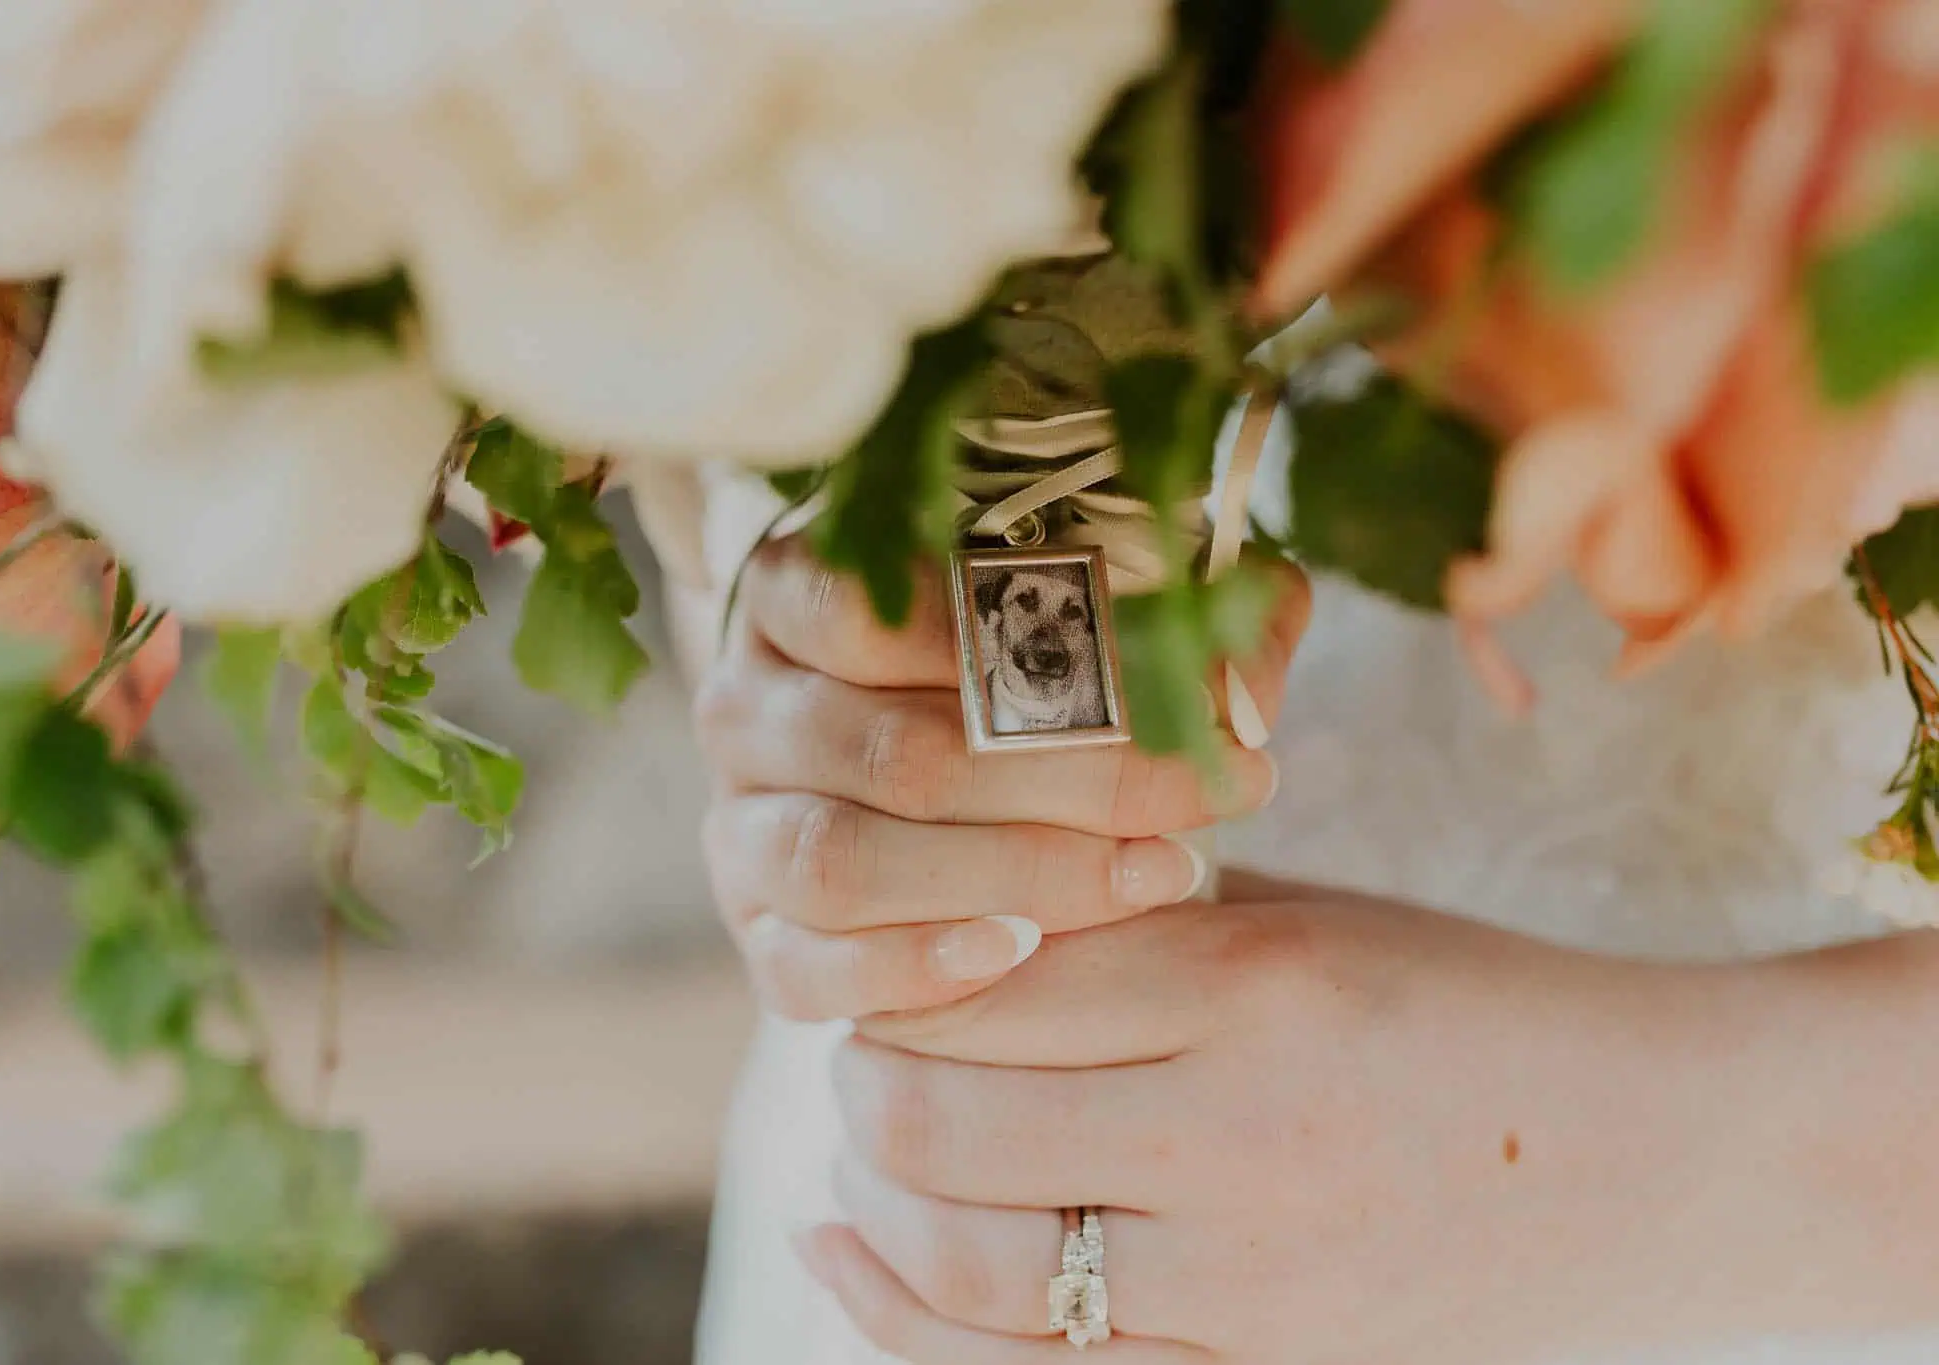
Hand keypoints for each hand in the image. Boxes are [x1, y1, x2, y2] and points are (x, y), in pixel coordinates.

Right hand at [695, 535, 1306, 1021]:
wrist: (947, 751)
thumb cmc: (1028, 660)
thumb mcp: (1102, 593)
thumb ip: (1182, 606)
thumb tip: (1247, 681)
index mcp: (797, 591)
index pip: (884, 611)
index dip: (1036, 651)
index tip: (1179, 687)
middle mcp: (745, 706)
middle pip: (893, 753)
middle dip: (1068, 786)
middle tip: (1202, 801)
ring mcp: (739, 828)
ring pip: (843, 864)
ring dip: (1009, 878)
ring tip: (1150, 879)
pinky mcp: (760, 934)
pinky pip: (806, 972)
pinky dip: (913, 969)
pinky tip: (1023, 954)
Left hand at [800, 884, 1938, 1363]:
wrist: (1664, 1156)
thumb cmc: (1473, 1005)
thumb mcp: (1312, 919)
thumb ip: (1134, 926)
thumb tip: (944, 938)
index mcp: (1252, 982)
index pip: (975, 979)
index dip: (900, 973)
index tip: (893, 964)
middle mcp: (1238, 1132)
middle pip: (938, 1118)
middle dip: (862, 1082)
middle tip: (863, 1056)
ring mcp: (1253, 1280)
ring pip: (966, 1261)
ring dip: (876, 1195)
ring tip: (867, 1148)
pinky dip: (907, 1318)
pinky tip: (844, 1252)